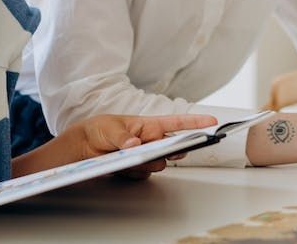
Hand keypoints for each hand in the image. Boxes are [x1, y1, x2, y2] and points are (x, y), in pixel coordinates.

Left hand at [59, 113, 217, 178]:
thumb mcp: (110, 129)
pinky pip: (144, 173)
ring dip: (149, 162)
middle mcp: (151, 140)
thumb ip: (123, 138)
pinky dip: (135, 171)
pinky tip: (122, 165)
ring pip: (159, 163)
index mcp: (149, 125)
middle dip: (173, 151)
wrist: (84, 147)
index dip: (195, 123)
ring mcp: (145, 155)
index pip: (177, 123)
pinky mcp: (137, 168)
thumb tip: (134, 145)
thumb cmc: (99, 129)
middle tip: (173, 151)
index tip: (212, 122)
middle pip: (172, 148)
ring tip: (132, 158)